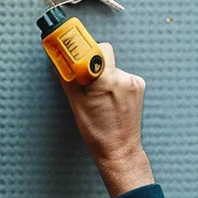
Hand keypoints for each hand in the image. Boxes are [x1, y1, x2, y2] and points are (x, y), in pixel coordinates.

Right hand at [60, 42, 154, 196]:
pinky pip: (123, 76)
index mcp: (103, 80)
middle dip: (94, 62)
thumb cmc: (96, 131)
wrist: (119, 148)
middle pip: (105, 54)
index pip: (96, 48)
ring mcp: (132, 82)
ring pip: (113, 67)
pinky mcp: (139, 86)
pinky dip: (117, 84)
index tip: (76, 51)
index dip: (85, 50)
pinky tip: (112, 100)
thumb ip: (68, 78)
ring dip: (106, 76)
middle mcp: (121, 78)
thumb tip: (58, 62)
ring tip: (102, 97)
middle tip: (88, 79)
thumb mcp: (75, 102)